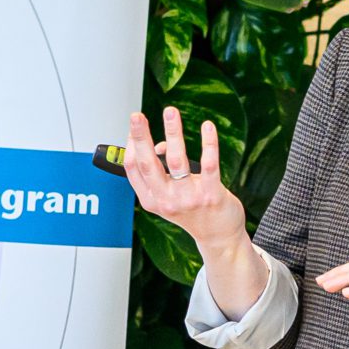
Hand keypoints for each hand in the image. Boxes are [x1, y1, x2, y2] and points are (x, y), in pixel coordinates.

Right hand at [123, 106, 246, 254]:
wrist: (218, 236)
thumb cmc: (192, 211)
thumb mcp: (168, 196)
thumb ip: (160, 171)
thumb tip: (160, 144)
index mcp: (151, 200)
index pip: (133, 169)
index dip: (130, 145)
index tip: (133, 126)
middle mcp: (167, 200)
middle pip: (148, 163)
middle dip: (140, 137)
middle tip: (136, 116)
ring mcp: (189, 198)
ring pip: (176, 160)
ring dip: (173, 133)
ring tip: (170, 112)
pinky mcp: (211, 195)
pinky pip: (209, 164)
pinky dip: (208, 143)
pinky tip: (207, 126)